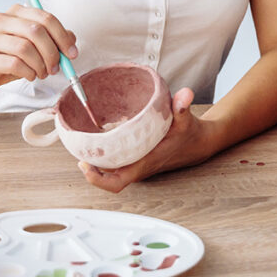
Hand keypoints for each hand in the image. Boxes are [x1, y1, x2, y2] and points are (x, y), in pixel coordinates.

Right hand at [0, 4, 76, 92]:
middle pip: (36, 31)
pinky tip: (29, 75)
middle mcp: (2, 20)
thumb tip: (72, 40)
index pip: (46, 18)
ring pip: (25, 48)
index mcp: (16, 12)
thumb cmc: (8, 56)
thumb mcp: (33, 45)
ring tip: (41, 73)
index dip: (63, 36)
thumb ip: (52, 39)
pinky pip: (14, 64)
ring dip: (40, 65)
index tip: (72, 53)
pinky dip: (28, 72)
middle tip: (56, 67)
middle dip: (52, 52)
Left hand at [78, 88, 208, 192]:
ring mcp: (137, 166)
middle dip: (90, 166)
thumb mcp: (185, 119)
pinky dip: (105, 155)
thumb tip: (184, 94)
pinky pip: (116, 163)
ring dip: (96, 161)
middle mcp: (138, 168)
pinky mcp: (138, 160)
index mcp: (145, 163)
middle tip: (78, 147)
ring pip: (110, 170)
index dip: (97, 179)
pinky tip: (98, 140)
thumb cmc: (189, 134)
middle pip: (106, 177)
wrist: (198, 144)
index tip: (84, 165)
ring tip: (83, 143)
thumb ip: (182, 106)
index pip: (116, 182)